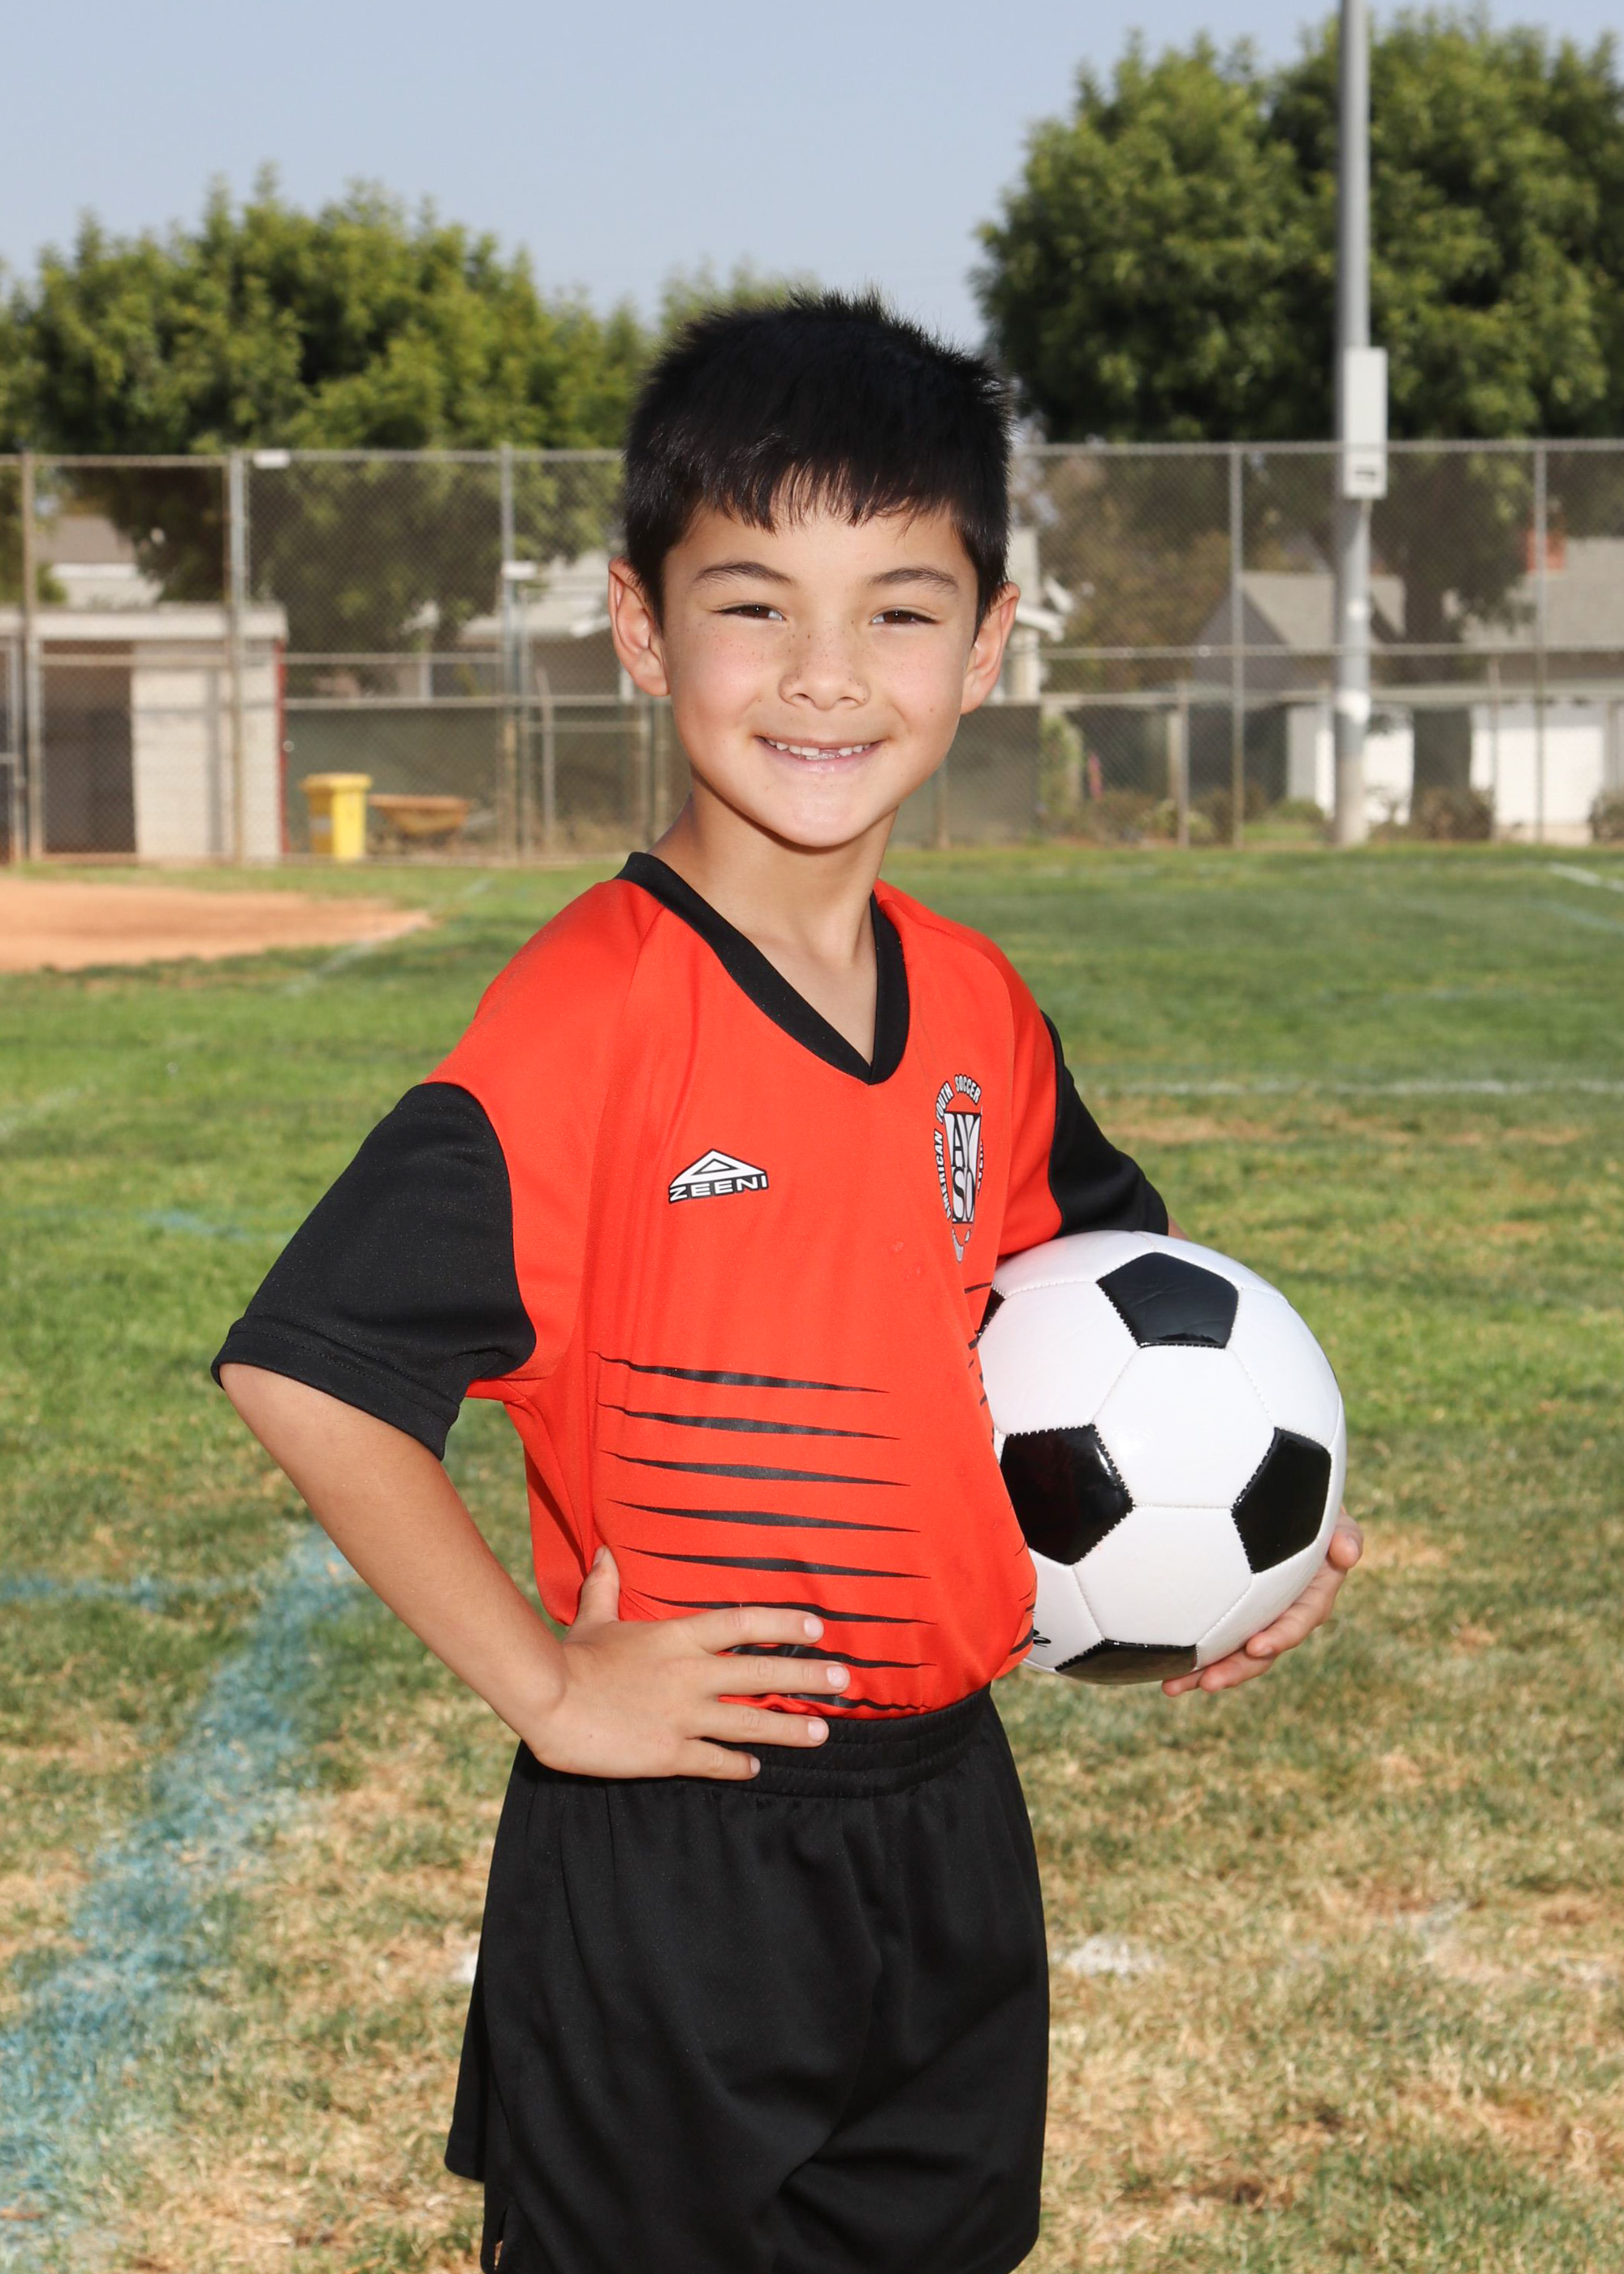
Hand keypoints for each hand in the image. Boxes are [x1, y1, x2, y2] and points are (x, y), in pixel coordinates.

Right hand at [527, 1547, 851, 1780]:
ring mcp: (683, 1715)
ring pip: (751, 1723)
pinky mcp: (669, 1752)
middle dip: (806, 1676)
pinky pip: (715, 1760)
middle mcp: (690, 1674)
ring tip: (823, 1731)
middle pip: (762, 1674)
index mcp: (677, 1637)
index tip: (817, 1626)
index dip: (783, 1624)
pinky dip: (739, 1766)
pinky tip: (756, 1770)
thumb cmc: (570, 1660)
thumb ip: (606, 1588)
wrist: (549, 1703)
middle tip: (843, 1680)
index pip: (743, 1624)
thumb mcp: (593, 1619)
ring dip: (790, 1728)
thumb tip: (604, 1553)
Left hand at [1161, 1514, 1362, 1696]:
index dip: (1279, 1637)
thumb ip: (1346, 1534)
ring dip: (1202, 1672)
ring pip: (1230, 1652)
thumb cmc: (1310, 1510)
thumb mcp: (1334, 1519)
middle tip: (1206, 1683)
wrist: (1279, 1504)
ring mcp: (1252, 1617)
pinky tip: (1157, 1665)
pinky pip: (1209, 1636)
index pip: (1296, 1623)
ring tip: (1171, 1687)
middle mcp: (1280, 1615)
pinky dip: (1187, 1651)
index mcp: (1309, 1598)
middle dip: (1234, 1670)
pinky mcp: (1227, 1613)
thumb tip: (1347, 1553)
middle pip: (1259, 1651)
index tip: (1256, 1646)